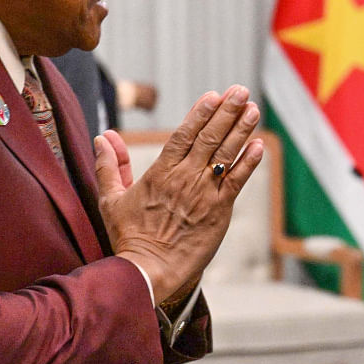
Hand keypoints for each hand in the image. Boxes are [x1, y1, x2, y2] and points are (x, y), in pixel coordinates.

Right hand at [94, 85, 262, 302]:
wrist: (148, 272)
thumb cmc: (128, 238)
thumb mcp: (111, 199)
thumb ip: (110, 165)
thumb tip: (103, 137)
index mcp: (160, 173)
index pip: (184, 134)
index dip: (200, 113)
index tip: (213, 95)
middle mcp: (185, 178)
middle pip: (210, 138)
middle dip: (227, 112)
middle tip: (241, 91)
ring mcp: (204, 194)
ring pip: (226, 155)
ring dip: (241, 130)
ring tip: (253, 109)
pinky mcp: (219, 211)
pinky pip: (238, 182)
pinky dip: (249, 162)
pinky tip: (259, 144)